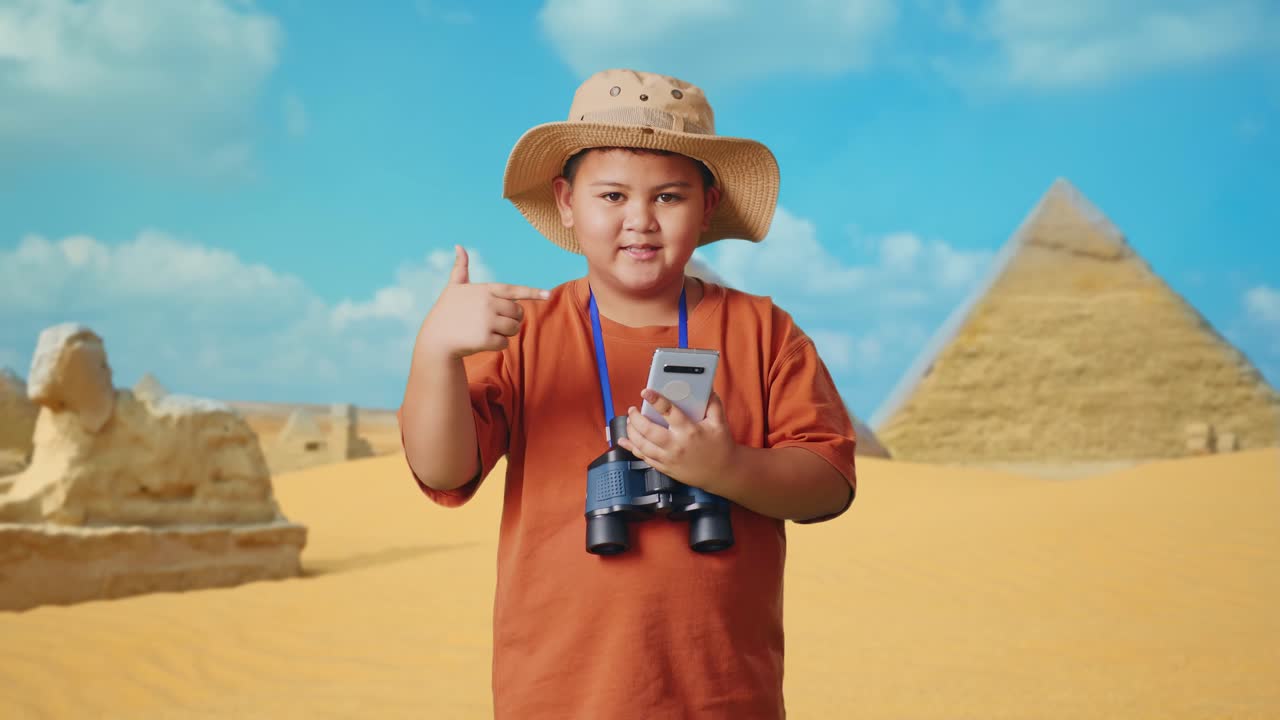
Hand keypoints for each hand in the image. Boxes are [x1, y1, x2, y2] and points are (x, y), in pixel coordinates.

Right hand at [419, 245, 549, 358]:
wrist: (435, 339)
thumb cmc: (446, 311)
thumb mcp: (453, 287)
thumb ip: (460, 268)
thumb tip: (459, 246)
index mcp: (484, 289)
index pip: (513, 290)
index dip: (532, 292)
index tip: (548, 295)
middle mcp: (488, 303)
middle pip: (518, 313)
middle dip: (512, 319)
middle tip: (493, 322)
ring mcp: (487, 321)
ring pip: (514, 328)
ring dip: (505, 333)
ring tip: (486, 330)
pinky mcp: (485, 338)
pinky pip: (505, 344)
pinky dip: (497, 345)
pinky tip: (481, 342)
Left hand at [617, 390, 737, 493]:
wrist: (723, 473)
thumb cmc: (721, 447)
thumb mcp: (720, 423)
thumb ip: (712, 404)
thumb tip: (706, 388)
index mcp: (689, 431)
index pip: (669, 412)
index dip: (656, 400)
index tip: (646, 392)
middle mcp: (677, 445)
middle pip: (649, 431)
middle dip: (636, 418)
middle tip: (632, 410)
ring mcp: (669, 458)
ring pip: (642, 445)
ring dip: (632, 432)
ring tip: (629, 421)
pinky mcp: (665, 468)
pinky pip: (644, 458)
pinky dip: (632, 448)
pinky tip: (625, 441)